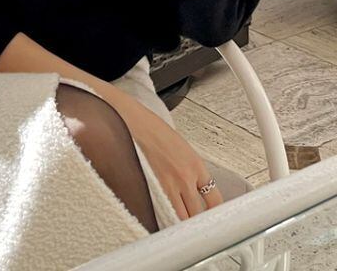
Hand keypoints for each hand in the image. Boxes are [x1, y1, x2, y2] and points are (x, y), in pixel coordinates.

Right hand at [121, 98, 224, 219]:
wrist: (135, 123)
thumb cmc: (154, 131)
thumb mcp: (183, 148)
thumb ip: (191, 169)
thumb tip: (194, 187)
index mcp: (197, 165)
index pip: (215, 199)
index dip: (215, 212)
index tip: (212, 218)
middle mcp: (186, 177)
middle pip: (199, 212)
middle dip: (198, 221)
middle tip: (195, 226)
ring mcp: (170, 184)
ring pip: (182, 217)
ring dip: (182, 222)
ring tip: (180, 228)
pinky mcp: (153, 188)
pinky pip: (164, 211)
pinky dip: (165, 218)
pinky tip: (164, 221)